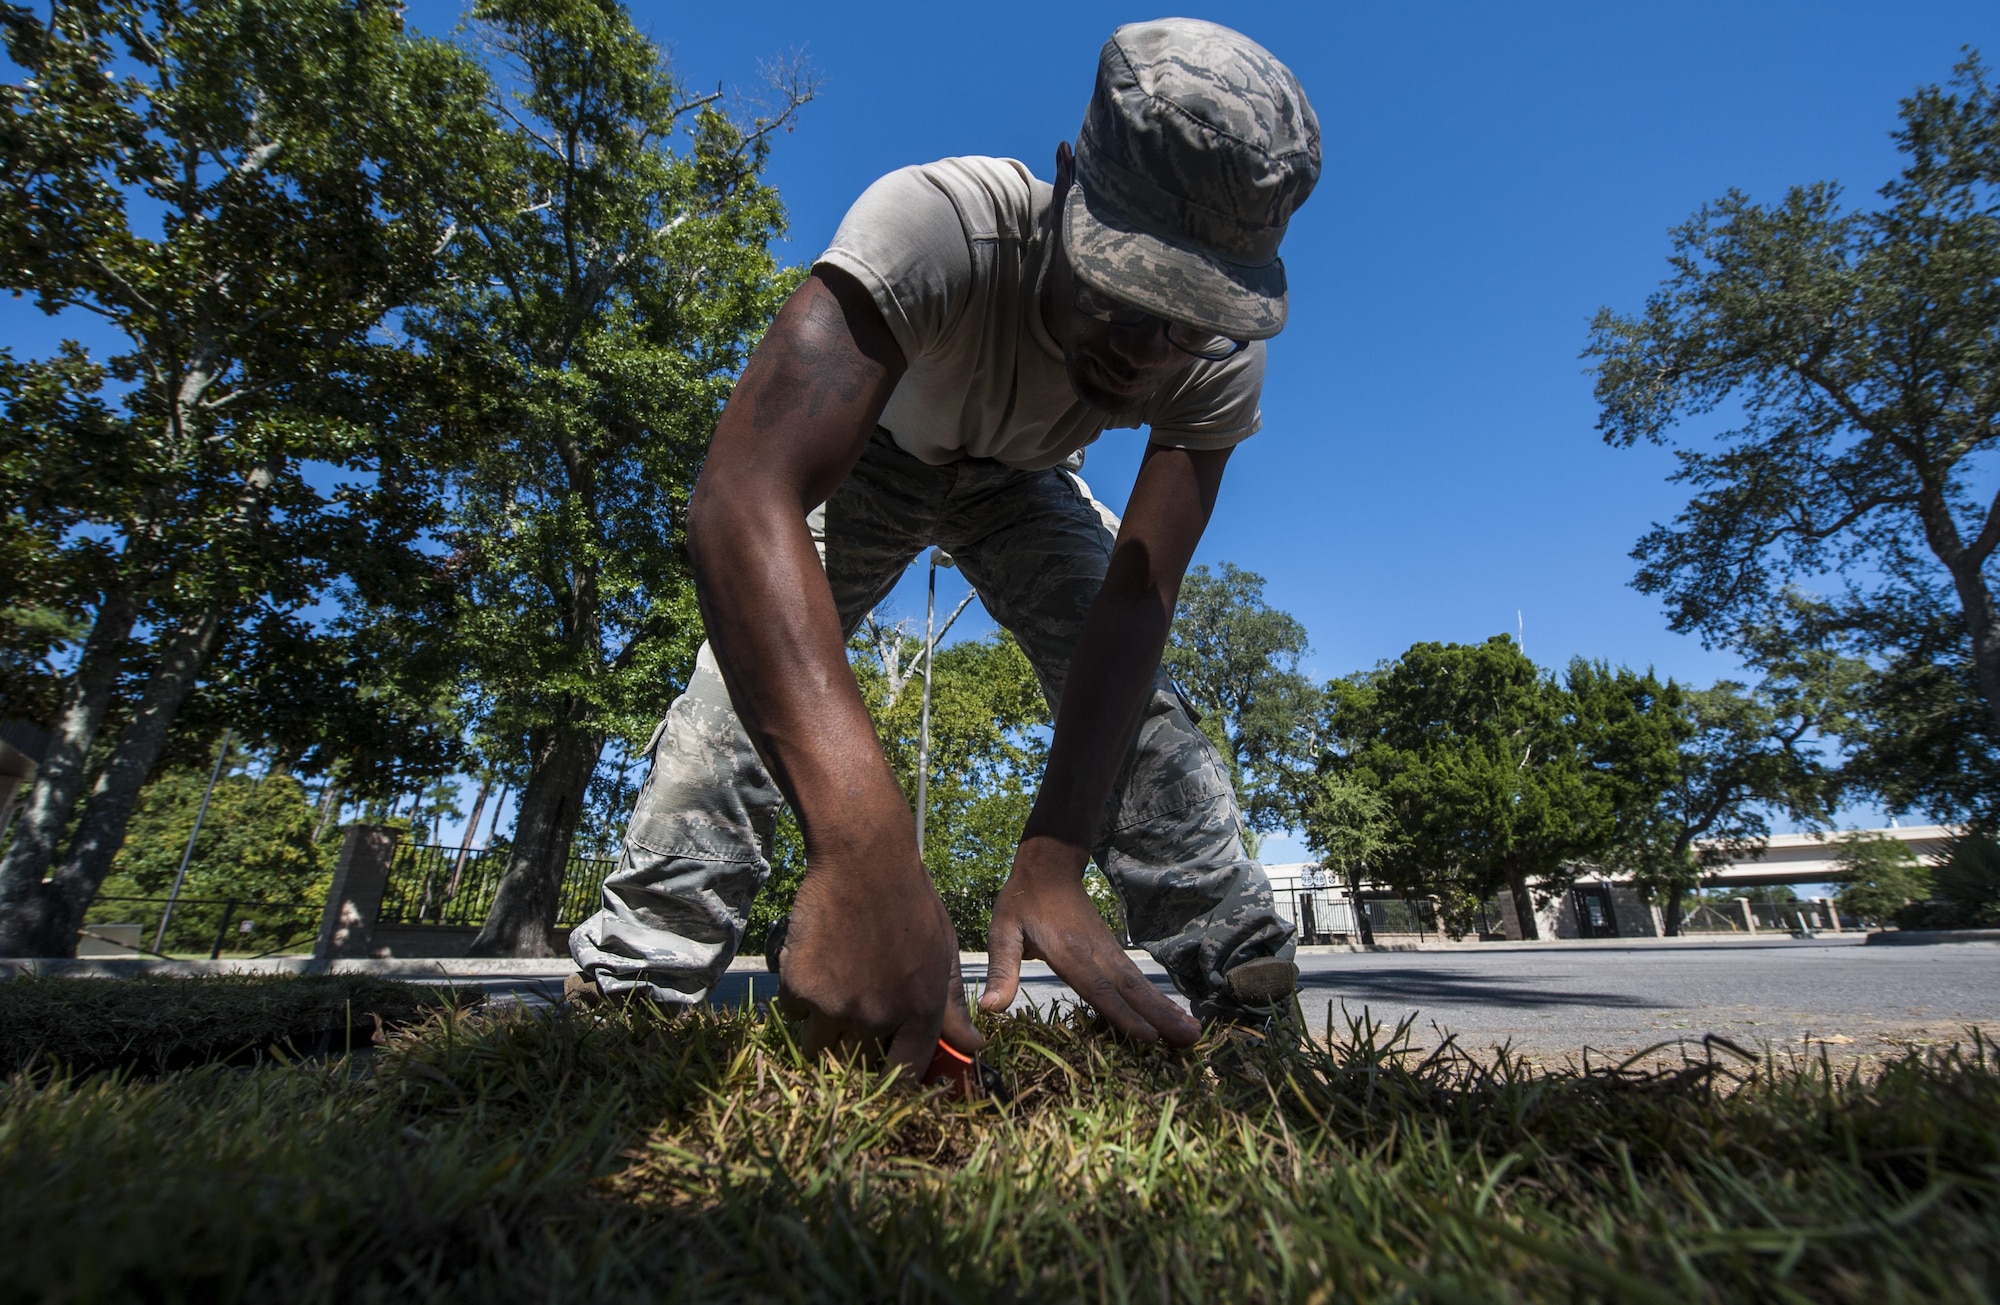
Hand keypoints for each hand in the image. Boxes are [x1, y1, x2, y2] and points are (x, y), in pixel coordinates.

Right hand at [775, 856, 984, 1073]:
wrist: (863, 861)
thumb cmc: (910, 903)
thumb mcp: (943, 955)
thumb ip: (953, 1008)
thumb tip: (974, 1046)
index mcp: (919, 1011)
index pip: (904, 1074)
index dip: (893, 1076)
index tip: (884, 1065)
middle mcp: (877, 1016)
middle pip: (855, 1063)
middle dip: (854, 1048)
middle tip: (854, 1011)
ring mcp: (835, 1005)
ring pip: (818, 1044)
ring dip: (822, 1027)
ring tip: (833, 987)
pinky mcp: (800, 987)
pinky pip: (793, 1012)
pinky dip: (800, 996)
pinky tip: (816, 962)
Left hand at [978, 836, 1200, 1045]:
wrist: (1048, 866)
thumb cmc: (1021, 903)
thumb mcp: (1002, 933)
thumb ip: (1001, 971)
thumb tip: (990, 1010)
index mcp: (1069, 951)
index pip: (1099, 988)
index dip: (1124, 1015)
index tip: (1150, 1038)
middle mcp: (1096, 953)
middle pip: (1131, 989)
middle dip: (1160, 1017)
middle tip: (1189, 1040)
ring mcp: (1108, 950)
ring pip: (1140, 983)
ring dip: (1166, 1008)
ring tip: (1193, 1033)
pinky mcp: (1112, 950)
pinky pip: (1136, 977)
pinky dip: (1157, 997)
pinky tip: (1172, 1013)